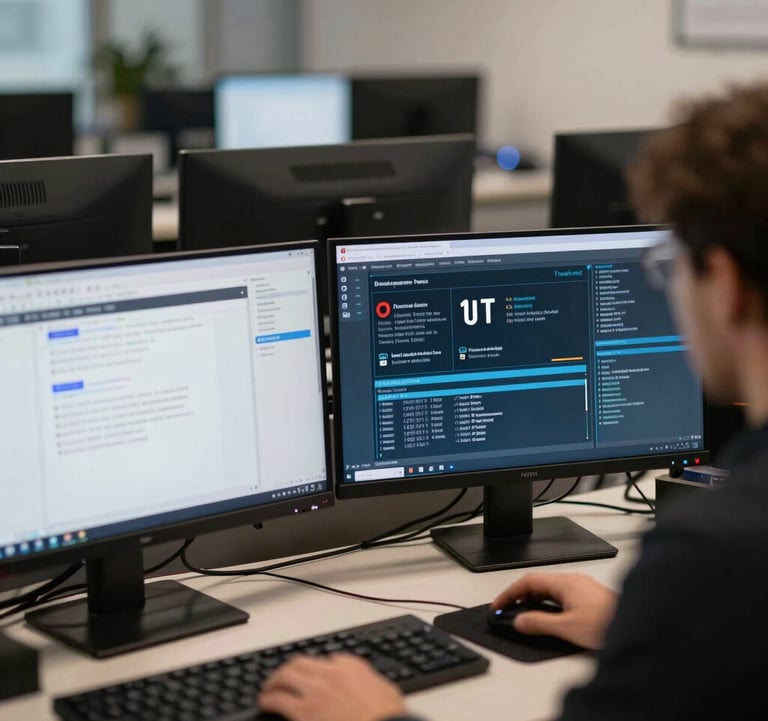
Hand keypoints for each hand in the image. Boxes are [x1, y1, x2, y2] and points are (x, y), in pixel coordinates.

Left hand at [259, 653, 408, 720]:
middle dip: (287, 670)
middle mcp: (329, 673)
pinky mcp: (304, 712)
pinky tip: (265, 703)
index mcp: (350, 666)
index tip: (308, 676)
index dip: (314, 669)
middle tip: (280, 679)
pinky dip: (269, 699)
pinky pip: (278, 700)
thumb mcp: (384, 689)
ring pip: (284, 676)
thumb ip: (367, 681)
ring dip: (274, 682)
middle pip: (299, 663)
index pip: (326, 660)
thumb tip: (362, 682)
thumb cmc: (387, 717)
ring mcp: (315, 691)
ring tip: (268, 690)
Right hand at [491, 572, 617, 649]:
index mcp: (564, 582)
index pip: (528, 581)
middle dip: (520, 596)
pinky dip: (549, 603)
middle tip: (507, 610)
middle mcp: (574, 580)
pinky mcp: (592, 597)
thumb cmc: (608, 623)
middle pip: (538, 583)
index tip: (498, 605)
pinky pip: (562, 595)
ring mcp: (583, 587)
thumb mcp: (567, 628)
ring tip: (525, 616)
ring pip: (551, 589)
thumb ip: (539, 623)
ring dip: (535, 600)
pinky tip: (551, 617)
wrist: (640, 625)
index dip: (509, 593)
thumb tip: (519, 621)